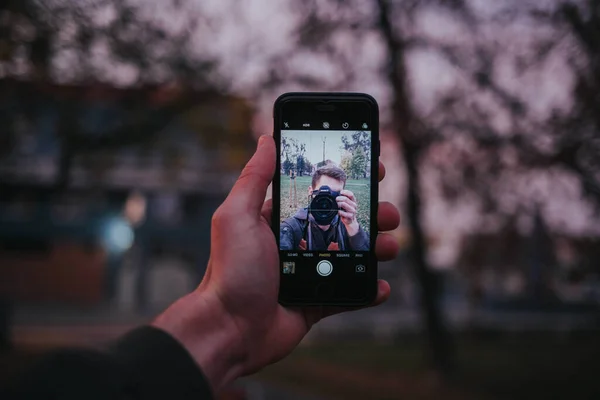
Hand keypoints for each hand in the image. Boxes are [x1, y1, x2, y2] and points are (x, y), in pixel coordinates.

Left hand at [152, 135, 399, 391]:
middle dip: (369, 214)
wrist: (230, 330)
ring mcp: (308, 273)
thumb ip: (254, 178)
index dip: (345, 182)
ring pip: (352, 255)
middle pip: (342, 222)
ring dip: (376, 249)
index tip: (372, 167)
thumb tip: (266, 138)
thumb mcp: (237, 215)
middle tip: (387, 212)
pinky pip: (349, 294)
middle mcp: (295, 243)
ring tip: (389, 247)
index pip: (318, 194)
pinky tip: (380, 286)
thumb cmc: (230, 270)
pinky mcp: (315, 303)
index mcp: (278, 221)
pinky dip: (367, 290)